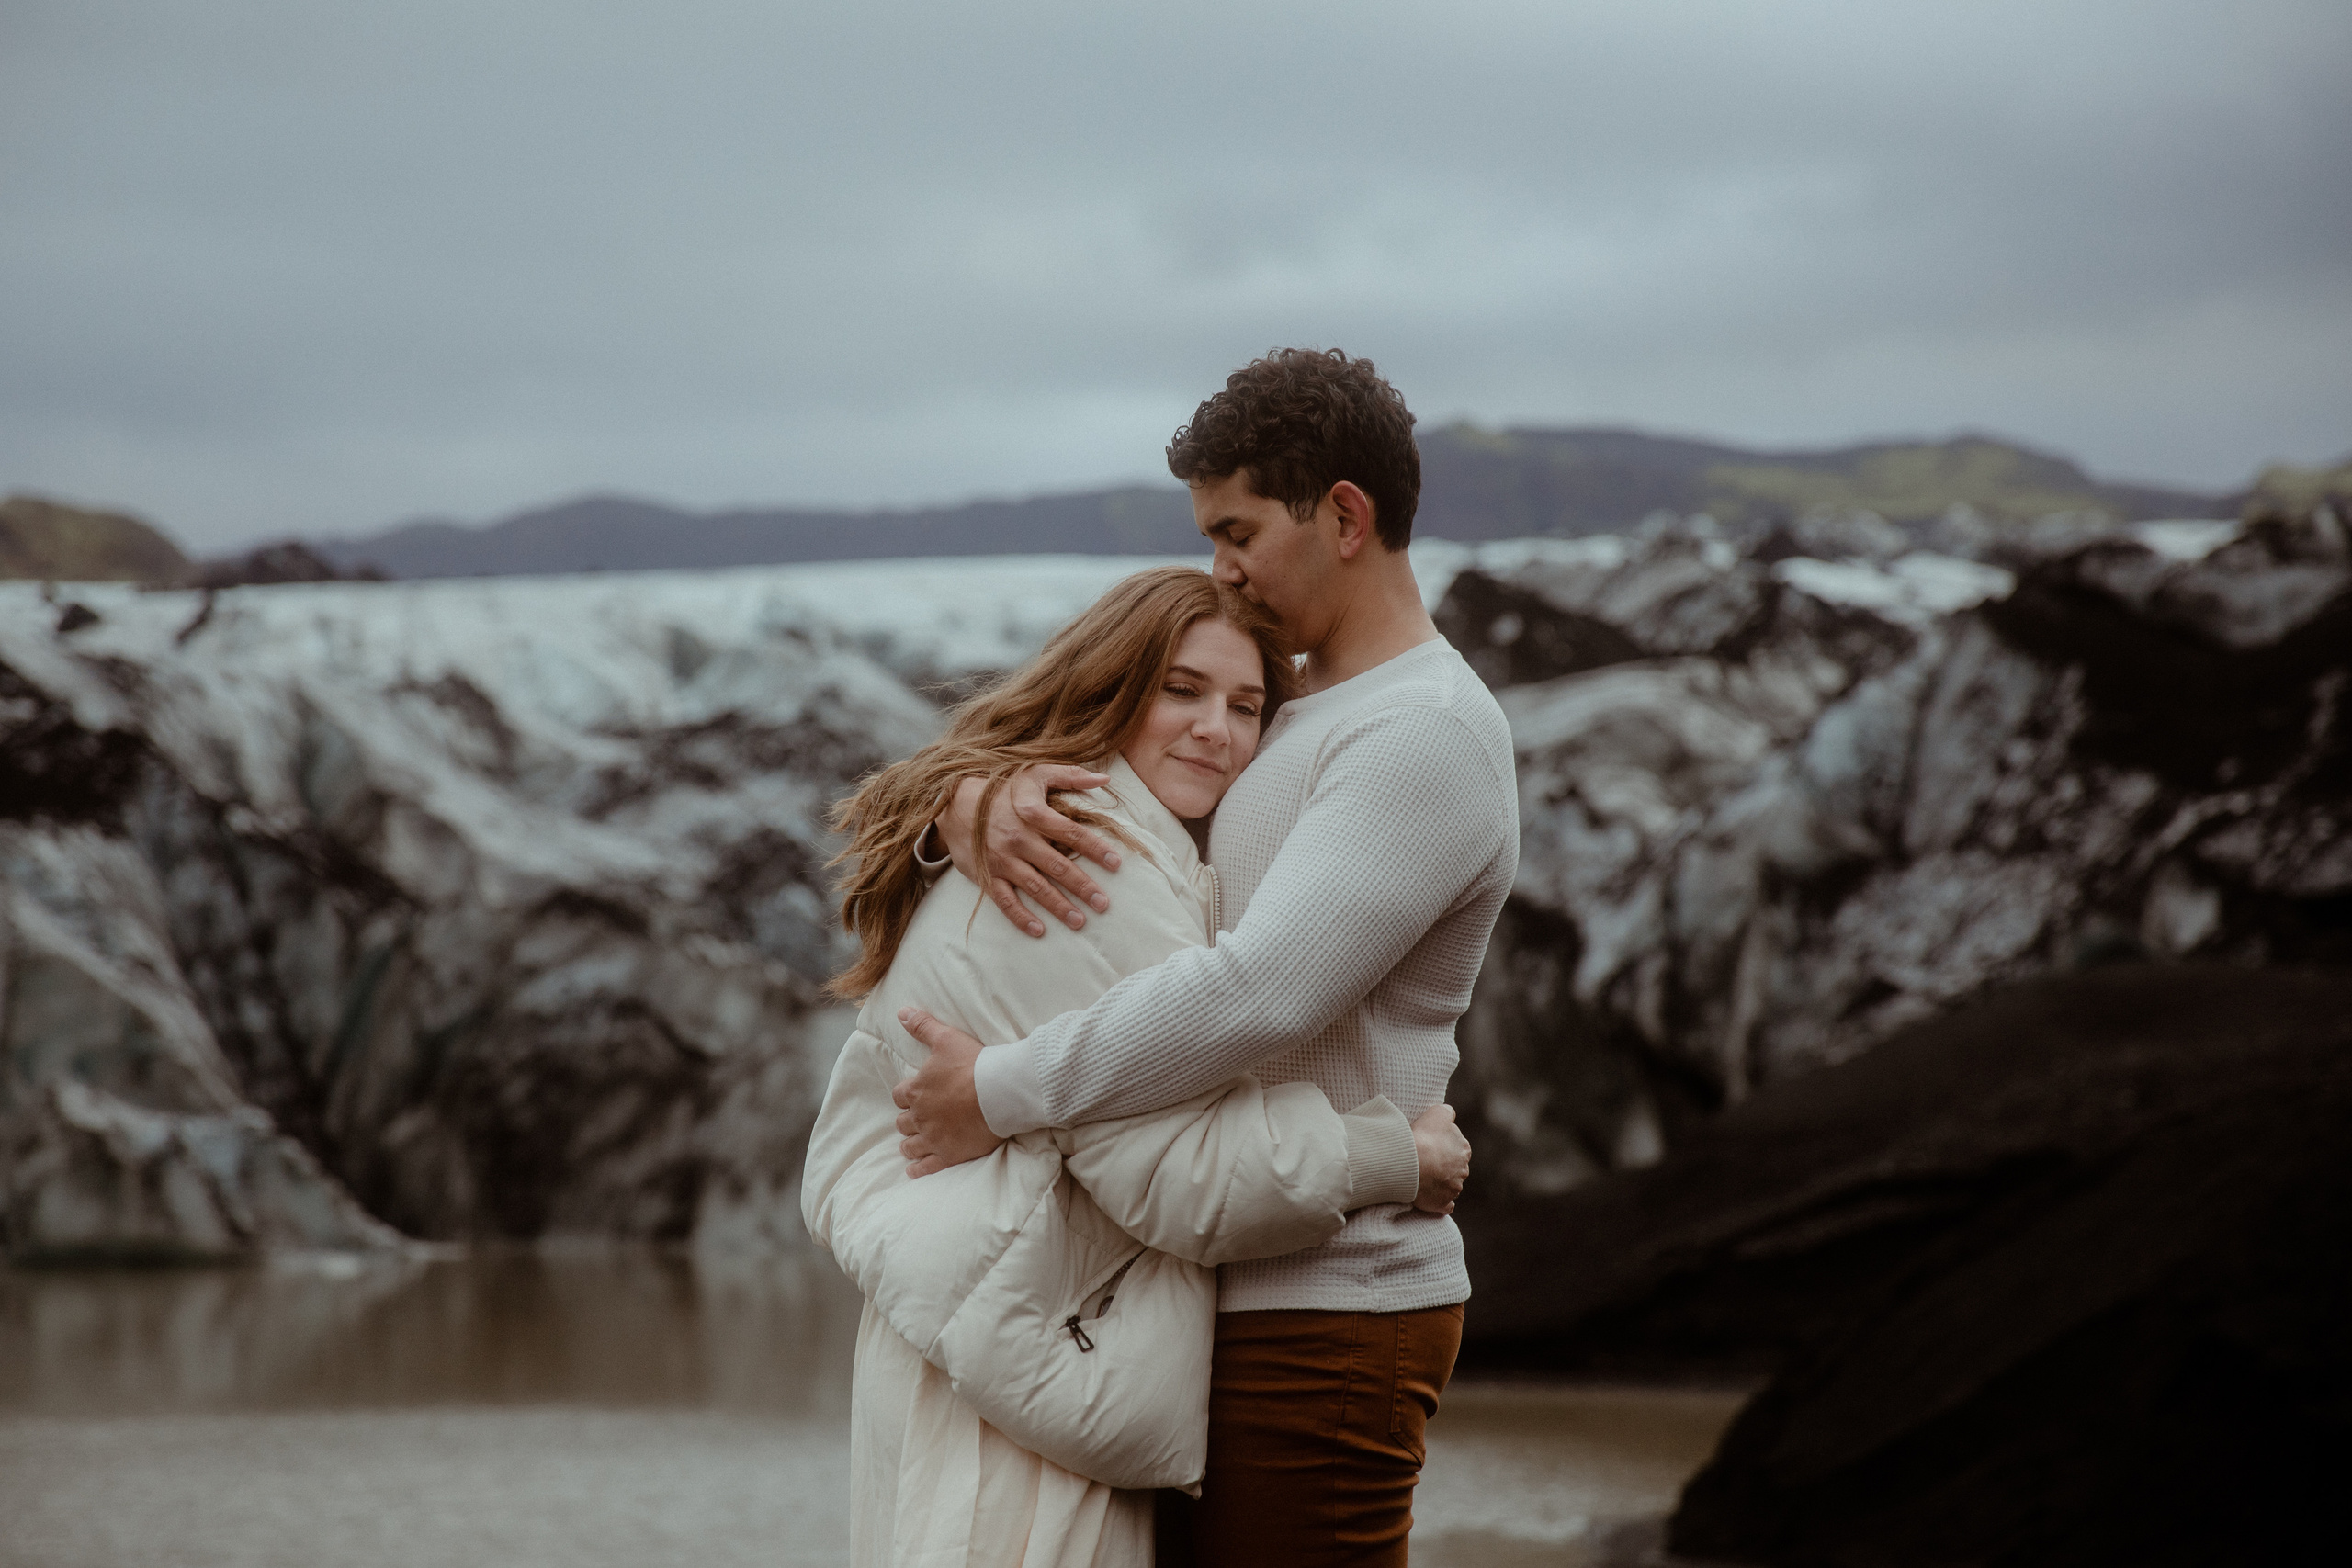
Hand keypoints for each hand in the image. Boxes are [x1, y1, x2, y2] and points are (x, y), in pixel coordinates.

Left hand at [891, 1007, 1004, 1175]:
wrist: (999, 1092)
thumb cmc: (973, 1063)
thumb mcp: (945, 1038)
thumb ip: (922, 1025)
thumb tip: (901, 1012)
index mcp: (916, 1090)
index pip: (900, 1095)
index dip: (907, 1095)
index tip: (914, 1096)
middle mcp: (919, 1116)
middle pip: (903, 1122)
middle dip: (909, 1120)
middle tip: (918, 1119)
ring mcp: (932, 1137)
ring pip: (910, 1145)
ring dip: (910, 1143)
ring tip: (914, 1143)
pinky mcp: (948, 1154)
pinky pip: (925, 1167)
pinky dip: (917, 1169)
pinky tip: (915, 1169)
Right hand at [938, 765, 1121, 937]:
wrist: (954, 802)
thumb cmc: (1002, 788)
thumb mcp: (1035, 773)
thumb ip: (1070, 776)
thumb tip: (1103, 779)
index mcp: (1034, 814)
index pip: (1072, 833)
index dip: (1095, 848)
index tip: (1115, 863)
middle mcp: (1019, 839)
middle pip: (1057, 866)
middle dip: (1082, 886)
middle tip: (1103, 904)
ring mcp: (1002, 860)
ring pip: (1035, 887)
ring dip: (1058, 906)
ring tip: (1079, 921)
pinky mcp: (986, 875)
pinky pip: (1004, 900)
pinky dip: (1020, 917)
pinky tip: (1038, 930)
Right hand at [1410, 1104, 1469, 1215]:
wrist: (1413, 1163)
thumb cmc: (1423, 1136)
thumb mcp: (1437, 1112)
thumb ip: (1446, 1112)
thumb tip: (1450, 1114)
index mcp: (1463, 1149)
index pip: (1458, 1148)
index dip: (1444, 1148)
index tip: (1431, 1147)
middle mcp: (1463, 1170)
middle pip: (1455, 1168)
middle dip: (1444, 1167)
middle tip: (1425, 1163)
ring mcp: (1455, 1188)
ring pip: (1451, 1186)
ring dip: (1440, 1184)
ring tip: (1422, 1178)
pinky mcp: (1443, 1203)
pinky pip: (1446, 1205)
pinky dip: (1441, 1203)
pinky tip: (1432, 1198)